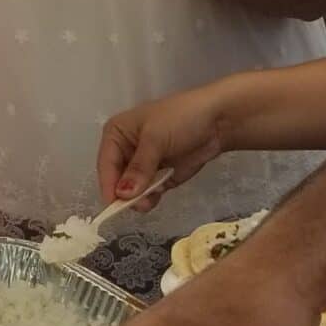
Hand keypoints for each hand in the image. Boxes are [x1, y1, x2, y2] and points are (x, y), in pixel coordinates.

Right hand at [96, 84, 228, 205]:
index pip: (106, 163)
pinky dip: (151, 197)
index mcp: (117, 133)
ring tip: (149, 203)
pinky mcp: (161, 175)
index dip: (108, 184)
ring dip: (138, 198)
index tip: (113, 205)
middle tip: (138, 206)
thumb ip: (139, 168)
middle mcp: (126, 149)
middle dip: (125, 194)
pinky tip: (157, 198)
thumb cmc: (181, 119)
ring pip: (132, 188)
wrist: (219, 119)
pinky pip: (149, 192)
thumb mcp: (155, 139)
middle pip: (117, 178)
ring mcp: (144, 164)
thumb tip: (122, 194)